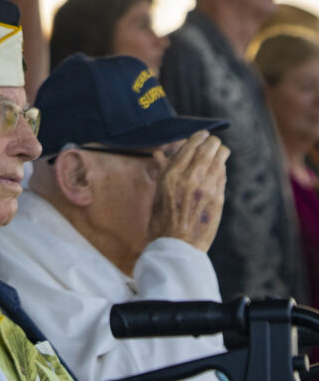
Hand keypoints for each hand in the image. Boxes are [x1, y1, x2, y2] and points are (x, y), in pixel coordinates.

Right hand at [147, 130, 228, 250]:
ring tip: (218, 153)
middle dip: (212, 142)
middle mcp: (190, 177)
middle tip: (212, 142)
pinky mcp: (218, 197)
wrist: (176, 246)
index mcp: (171, 175)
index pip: (190, 146)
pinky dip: (220, 169)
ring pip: (221, 157)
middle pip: (209, 147)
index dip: (198, 137)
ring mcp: (207, 187)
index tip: (202, 134)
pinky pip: (223, 174)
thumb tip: (160, 154)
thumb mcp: (158, 193)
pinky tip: (217, 171)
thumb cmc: (162, 220)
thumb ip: (164, 171)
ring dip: (220, 152)